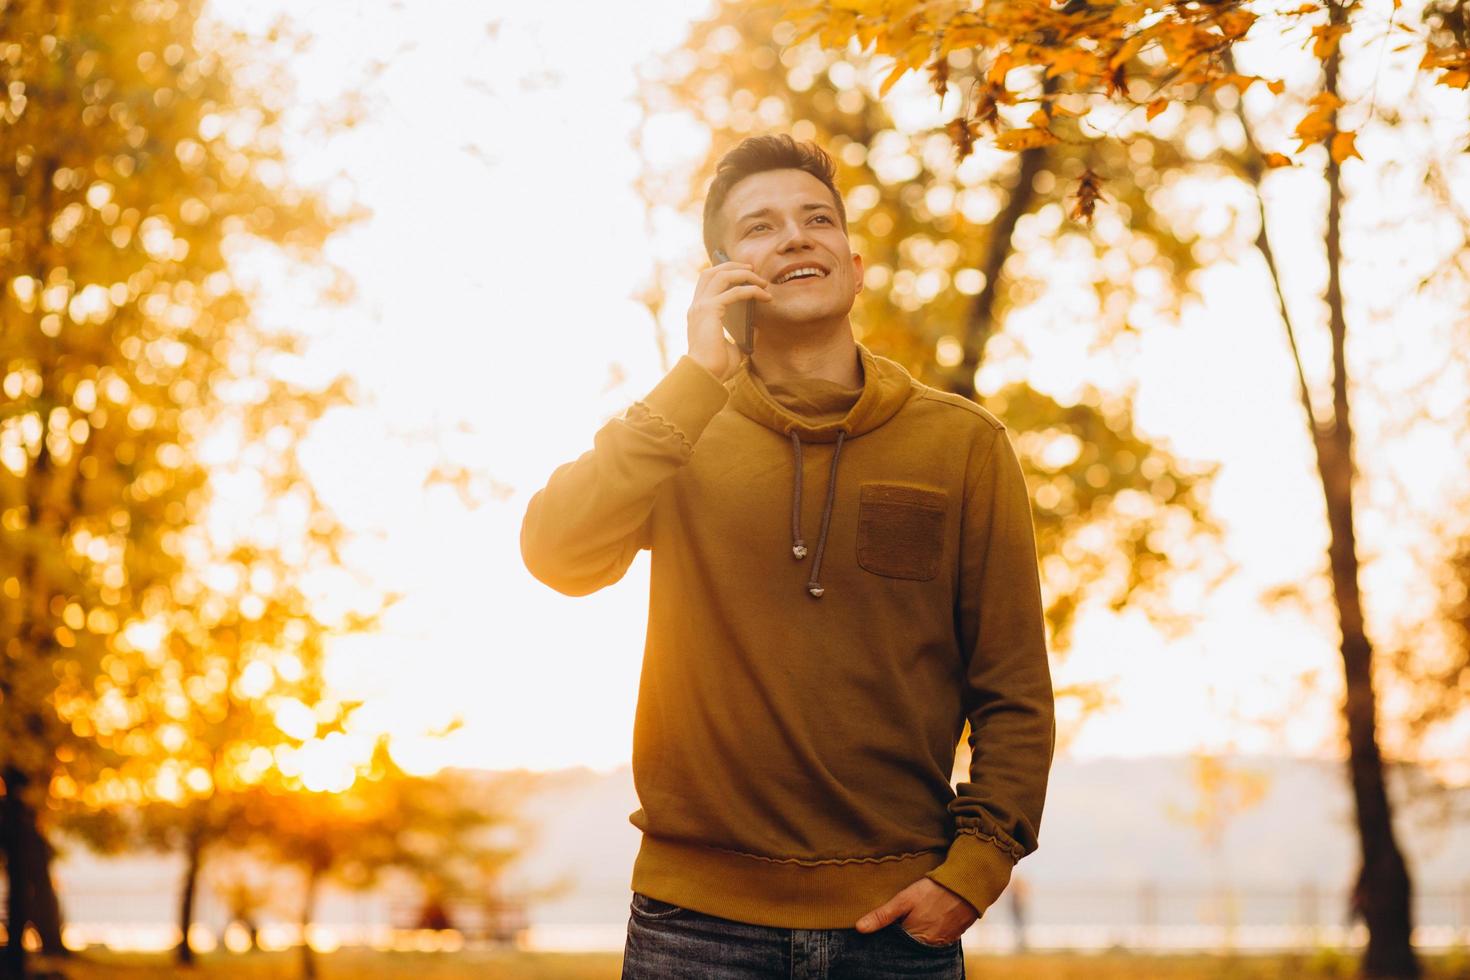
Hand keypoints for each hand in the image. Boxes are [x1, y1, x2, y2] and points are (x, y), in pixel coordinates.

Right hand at [687, 258, 770, 380]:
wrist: (705, 376)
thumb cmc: (717, 366)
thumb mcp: (732, 348)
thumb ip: (741, 336)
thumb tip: (756, 328)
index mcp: (698, 312)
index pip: (707, 282)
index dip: (724, 272)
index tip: (744, 273)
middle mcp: (697, 306)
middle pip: (712, 272)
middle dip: (733, 266)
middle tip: (753, 270)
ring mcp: (701, 306)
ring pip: (722, 275)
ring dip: (744, 274)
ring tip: (762, 281)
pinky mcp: (710, 310)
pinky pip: (734, 292)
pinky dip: (752, 290)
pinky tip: (765, 296)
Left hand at [854, 877, 978, 945]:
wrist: (967, 885)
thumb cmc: (933, 890)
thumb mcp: (904, 899)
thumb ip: (882, 915)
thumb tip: (859, 928)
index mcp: (915, 937)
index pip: (895, 946)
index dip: (888, 938)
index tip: (884, 930)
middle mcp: (929, 945)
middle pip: (909, 947)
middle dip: (902, 939)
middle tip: (899, 922)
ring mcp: (943, 943)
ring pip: (922, 945)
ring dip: (916, 937)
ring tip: (913, 921)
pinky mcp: (953, 937)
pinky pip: (936, 941)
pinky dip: (929, 934)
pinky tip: (927, 922)